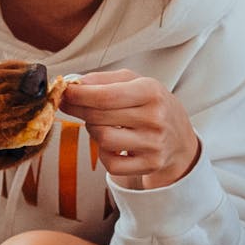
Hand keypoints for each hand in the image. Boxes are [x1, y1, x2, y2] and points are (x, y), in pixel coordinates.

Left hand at [60, 70, 199, 189]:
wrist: (179, 136)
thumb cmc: (151, 104)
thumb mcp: (135, 82)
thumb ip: (104, 80)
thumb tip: (74, 84)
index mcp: (151, 92)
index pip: (106, 95)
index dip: (79, 95)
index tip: (65, 92)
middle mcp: (155, 118)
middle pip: (99, 117)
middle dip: (78, 110)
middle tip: (71, 105)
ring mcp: (153, 144)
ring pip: (102, 140)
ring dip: (92, 131)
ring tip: (99, 123)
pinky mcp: (149, 165)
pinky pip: (111, 163)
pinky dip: (104, 153)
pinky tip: (111, 144)